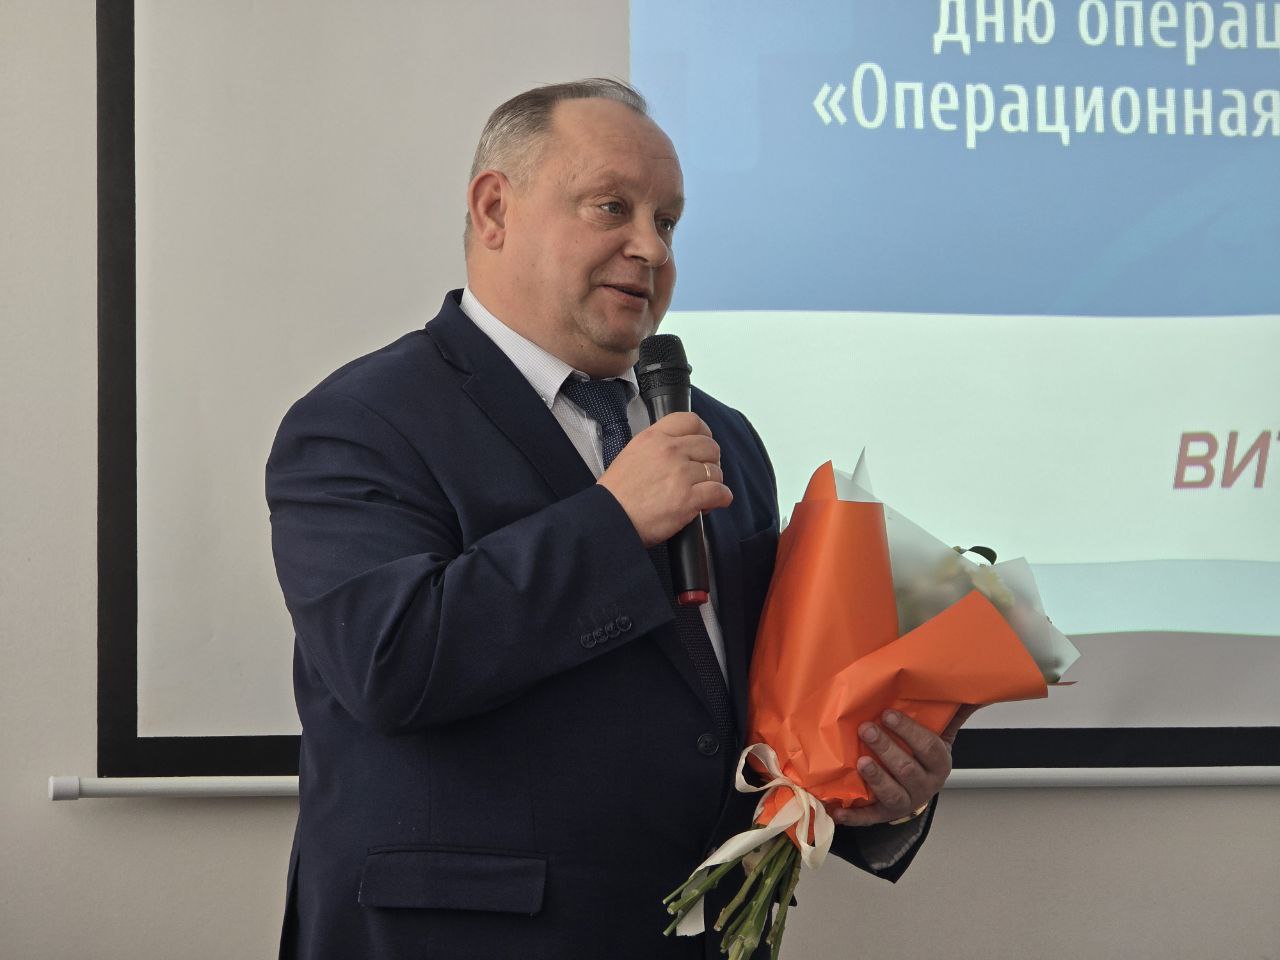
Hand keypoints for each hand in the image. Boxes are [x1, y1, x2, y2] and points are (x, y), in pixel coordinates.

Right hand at [598, 412, 732, 546]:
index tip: (702, 446)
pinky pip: (720, 492)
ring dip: (713, 483)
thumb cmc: (616, 494)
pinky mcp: (688, 498)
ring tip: (700, 494)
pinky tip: (710, 504)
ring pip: (716, 471)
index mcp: (654, 437)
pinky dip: (720, 499)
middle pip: (710, 446)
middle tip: (702, 475)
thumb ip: (656, 446)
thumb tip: (679, 449)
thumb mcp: (631, 454)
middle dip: (710, 461)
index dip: (703, 434)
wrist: (609, 519)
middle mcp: (670, 450)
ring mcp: (681, 474)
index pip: (691, 420)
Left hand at [829, 705, 979, 827]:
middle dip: (886, 748)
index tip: (887, 714)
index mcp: (939, 765)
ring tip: (860, 761)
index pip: (929, 748)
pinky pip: (868, 818)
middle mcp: (924, 786)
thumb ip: (950, 717)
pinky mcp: (883, 815)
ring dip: (876, 778)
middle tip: (866, 729)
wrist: (915, 791)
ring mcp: (904, 803)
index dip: (909, 731)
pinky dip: (853, 816)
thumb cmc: (922, 757)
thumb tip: (970, 694)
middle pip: (907, 769)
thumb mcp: (939, 737)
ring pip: (892, 793)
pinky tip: (837, 810)